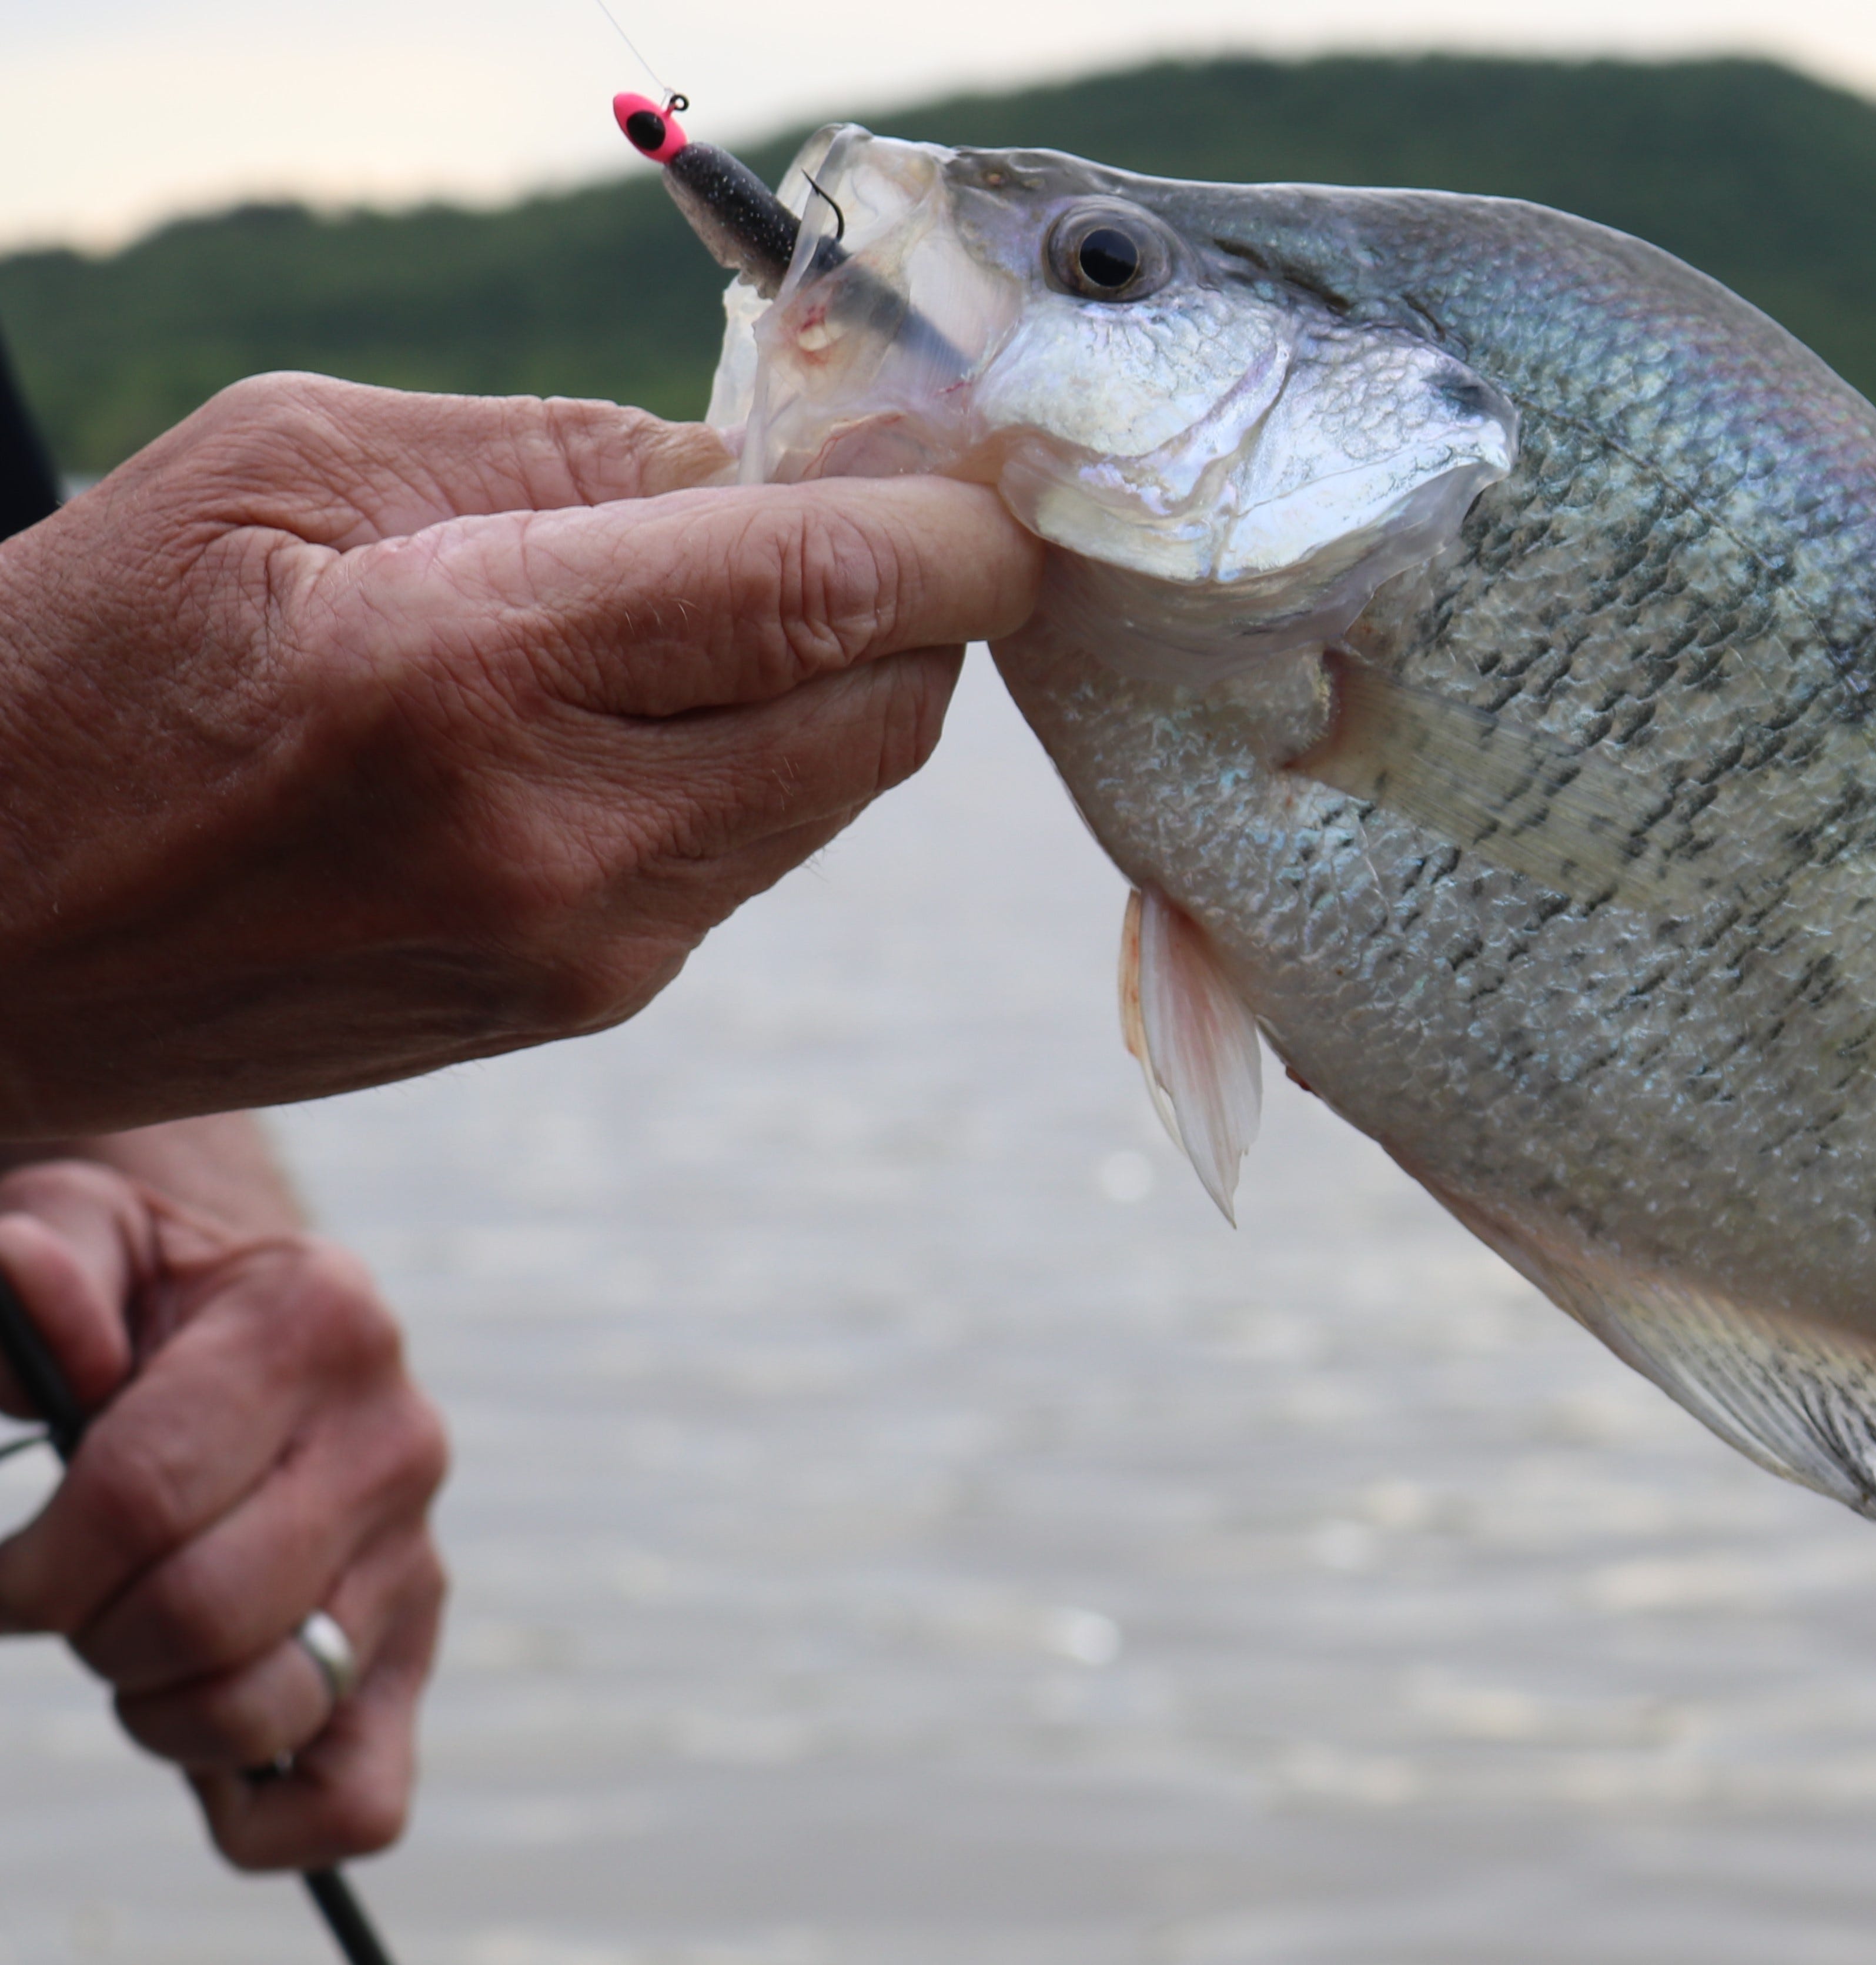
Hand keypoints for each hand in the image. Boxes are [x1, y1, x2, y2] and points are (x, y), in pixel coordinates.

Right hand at [0, 373, 1042, 1135]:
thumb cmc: (77, 669)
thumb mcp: (279, 468)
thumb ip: (559, 453)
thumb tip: (767, 459)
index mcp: (472, 678)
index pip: (833, 593)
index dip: (954, 526)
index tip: (980, 472)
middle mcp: (563, 842)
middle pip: (888, 703)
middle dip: (913, 595)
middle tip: (859, 503)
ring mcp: (588, 948)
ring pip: (842, 784)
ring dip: (838, 676)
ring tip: (733, 592)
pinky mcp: (585, 1001)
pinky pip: (754, 848)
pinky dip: (757, 756)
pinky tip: (652, 700)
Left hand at [0, 1156, 447, 1868]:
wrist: (255, 1319)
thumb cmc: (138, 1287)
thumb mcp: (83, 1228)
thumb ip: (48, 1253)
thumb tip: (39, 1306)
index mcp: (320, 1321)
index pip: (145, 1497)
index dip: (33, 1568)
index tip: (4, 1577)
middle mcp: (397, 1436)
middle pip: (201, 1612)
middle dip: (88, 1633)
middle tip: (64, 1603)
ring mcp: (419, 1552)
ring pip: (267, 1706)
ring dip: (154, 1711)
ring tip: (137, 1649)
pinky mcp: (419, 1648)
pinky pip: (361, 1795)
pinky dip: (269, 1819)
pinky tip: (209, 1764)